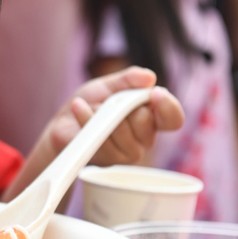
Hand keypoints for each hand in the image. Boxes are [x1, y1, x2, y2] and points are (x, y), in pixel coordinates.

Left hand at [48, 66, 183, 165]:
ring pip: (121, 129)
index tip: (155, 94)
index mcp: (152, 119)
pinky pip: (100, 136)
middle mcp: (144, 139)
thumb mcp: (110, 85)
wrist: (64, 121)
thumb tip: (150, 78)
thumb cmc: (91, 104)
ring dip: (101, 110)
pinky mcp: (107, 160)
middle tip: (109, 102)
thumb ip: (129, 79)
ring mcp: (127, 152)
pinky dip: (86, 116)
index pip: (173, 119)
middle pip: (144, 120)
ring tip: (92, 106)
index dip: (168, 107)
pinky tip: (79, 106)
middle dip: (123, 104)